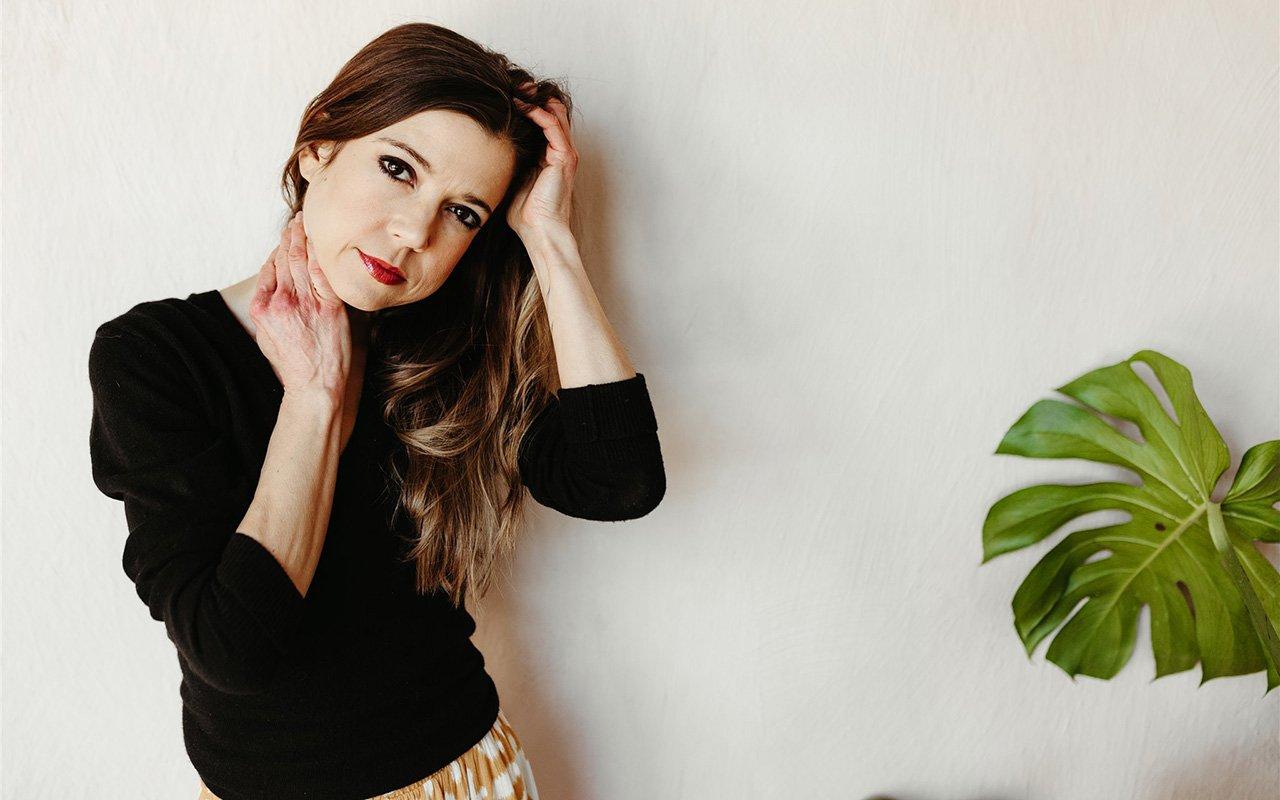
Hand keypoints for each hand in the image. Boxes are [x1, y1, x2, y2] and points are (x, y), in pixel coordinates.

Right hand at [250, 210, 351, 399]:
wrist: (316, 385)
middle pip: (285, 259)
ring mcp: (306, 303)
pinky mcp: (329, 307)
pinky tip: (323, 240)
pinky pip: (324, 272)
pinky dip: (322, 254)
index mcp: (263, 309)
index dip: (278, 249)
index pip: (270, 268)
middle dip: (291, 235)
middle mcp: (282, 302)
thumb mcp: (267, 338)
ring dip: (305, 238)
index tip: (284, 237)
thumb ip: (266, 311)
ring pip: (303, 261)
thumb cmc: (294, 366)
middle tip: (298, 220)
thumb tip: (272, 291)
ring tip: (307, 223)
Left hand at [506, 84, 577, 240]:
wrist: (540, 231)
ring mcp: (565, 154)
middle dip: (534, 97)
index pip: (545, 123)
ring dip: (536, 100)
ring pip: (555, 114)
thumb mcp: (513, 180)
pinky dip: (539, 113)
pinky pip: (553, 125)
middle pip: (553, 113)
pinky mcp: (564, 157)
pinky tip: (522, 106)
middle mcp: (561, 152)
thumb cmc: (526, 215)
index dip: (530, 106)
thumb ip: (510, 163)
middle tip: (515, 85)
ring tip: (518, 89)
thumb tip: (486, 151)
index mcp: (551, 157)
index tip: (510, 96)